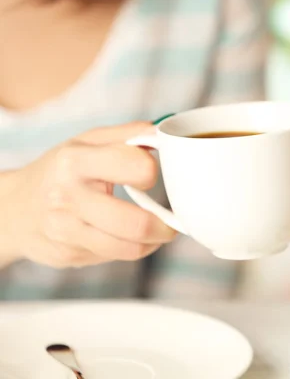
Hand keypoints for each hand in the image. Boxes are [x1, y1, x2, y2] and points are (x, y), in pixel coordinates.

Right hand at [0, 122, 176, 267]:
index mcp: (75, 161)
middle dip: (165, 226)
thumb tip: (163, 132)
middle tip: (173, 221)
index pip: (136, 168)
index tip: (153, 175)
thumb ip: (128, 134)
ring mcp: (66, 231)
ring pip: (130, 248)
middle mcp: (68, 198)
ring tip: (159, 232)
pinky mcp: (69, 254)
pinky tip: (133, 238)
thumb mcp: (86, 142)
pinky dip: (134, 249)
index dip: (152, 172)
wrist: (14, 209)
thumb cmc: (60, 171)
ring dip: (154, 242)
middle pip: (135, 223)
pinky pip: (116, 257)